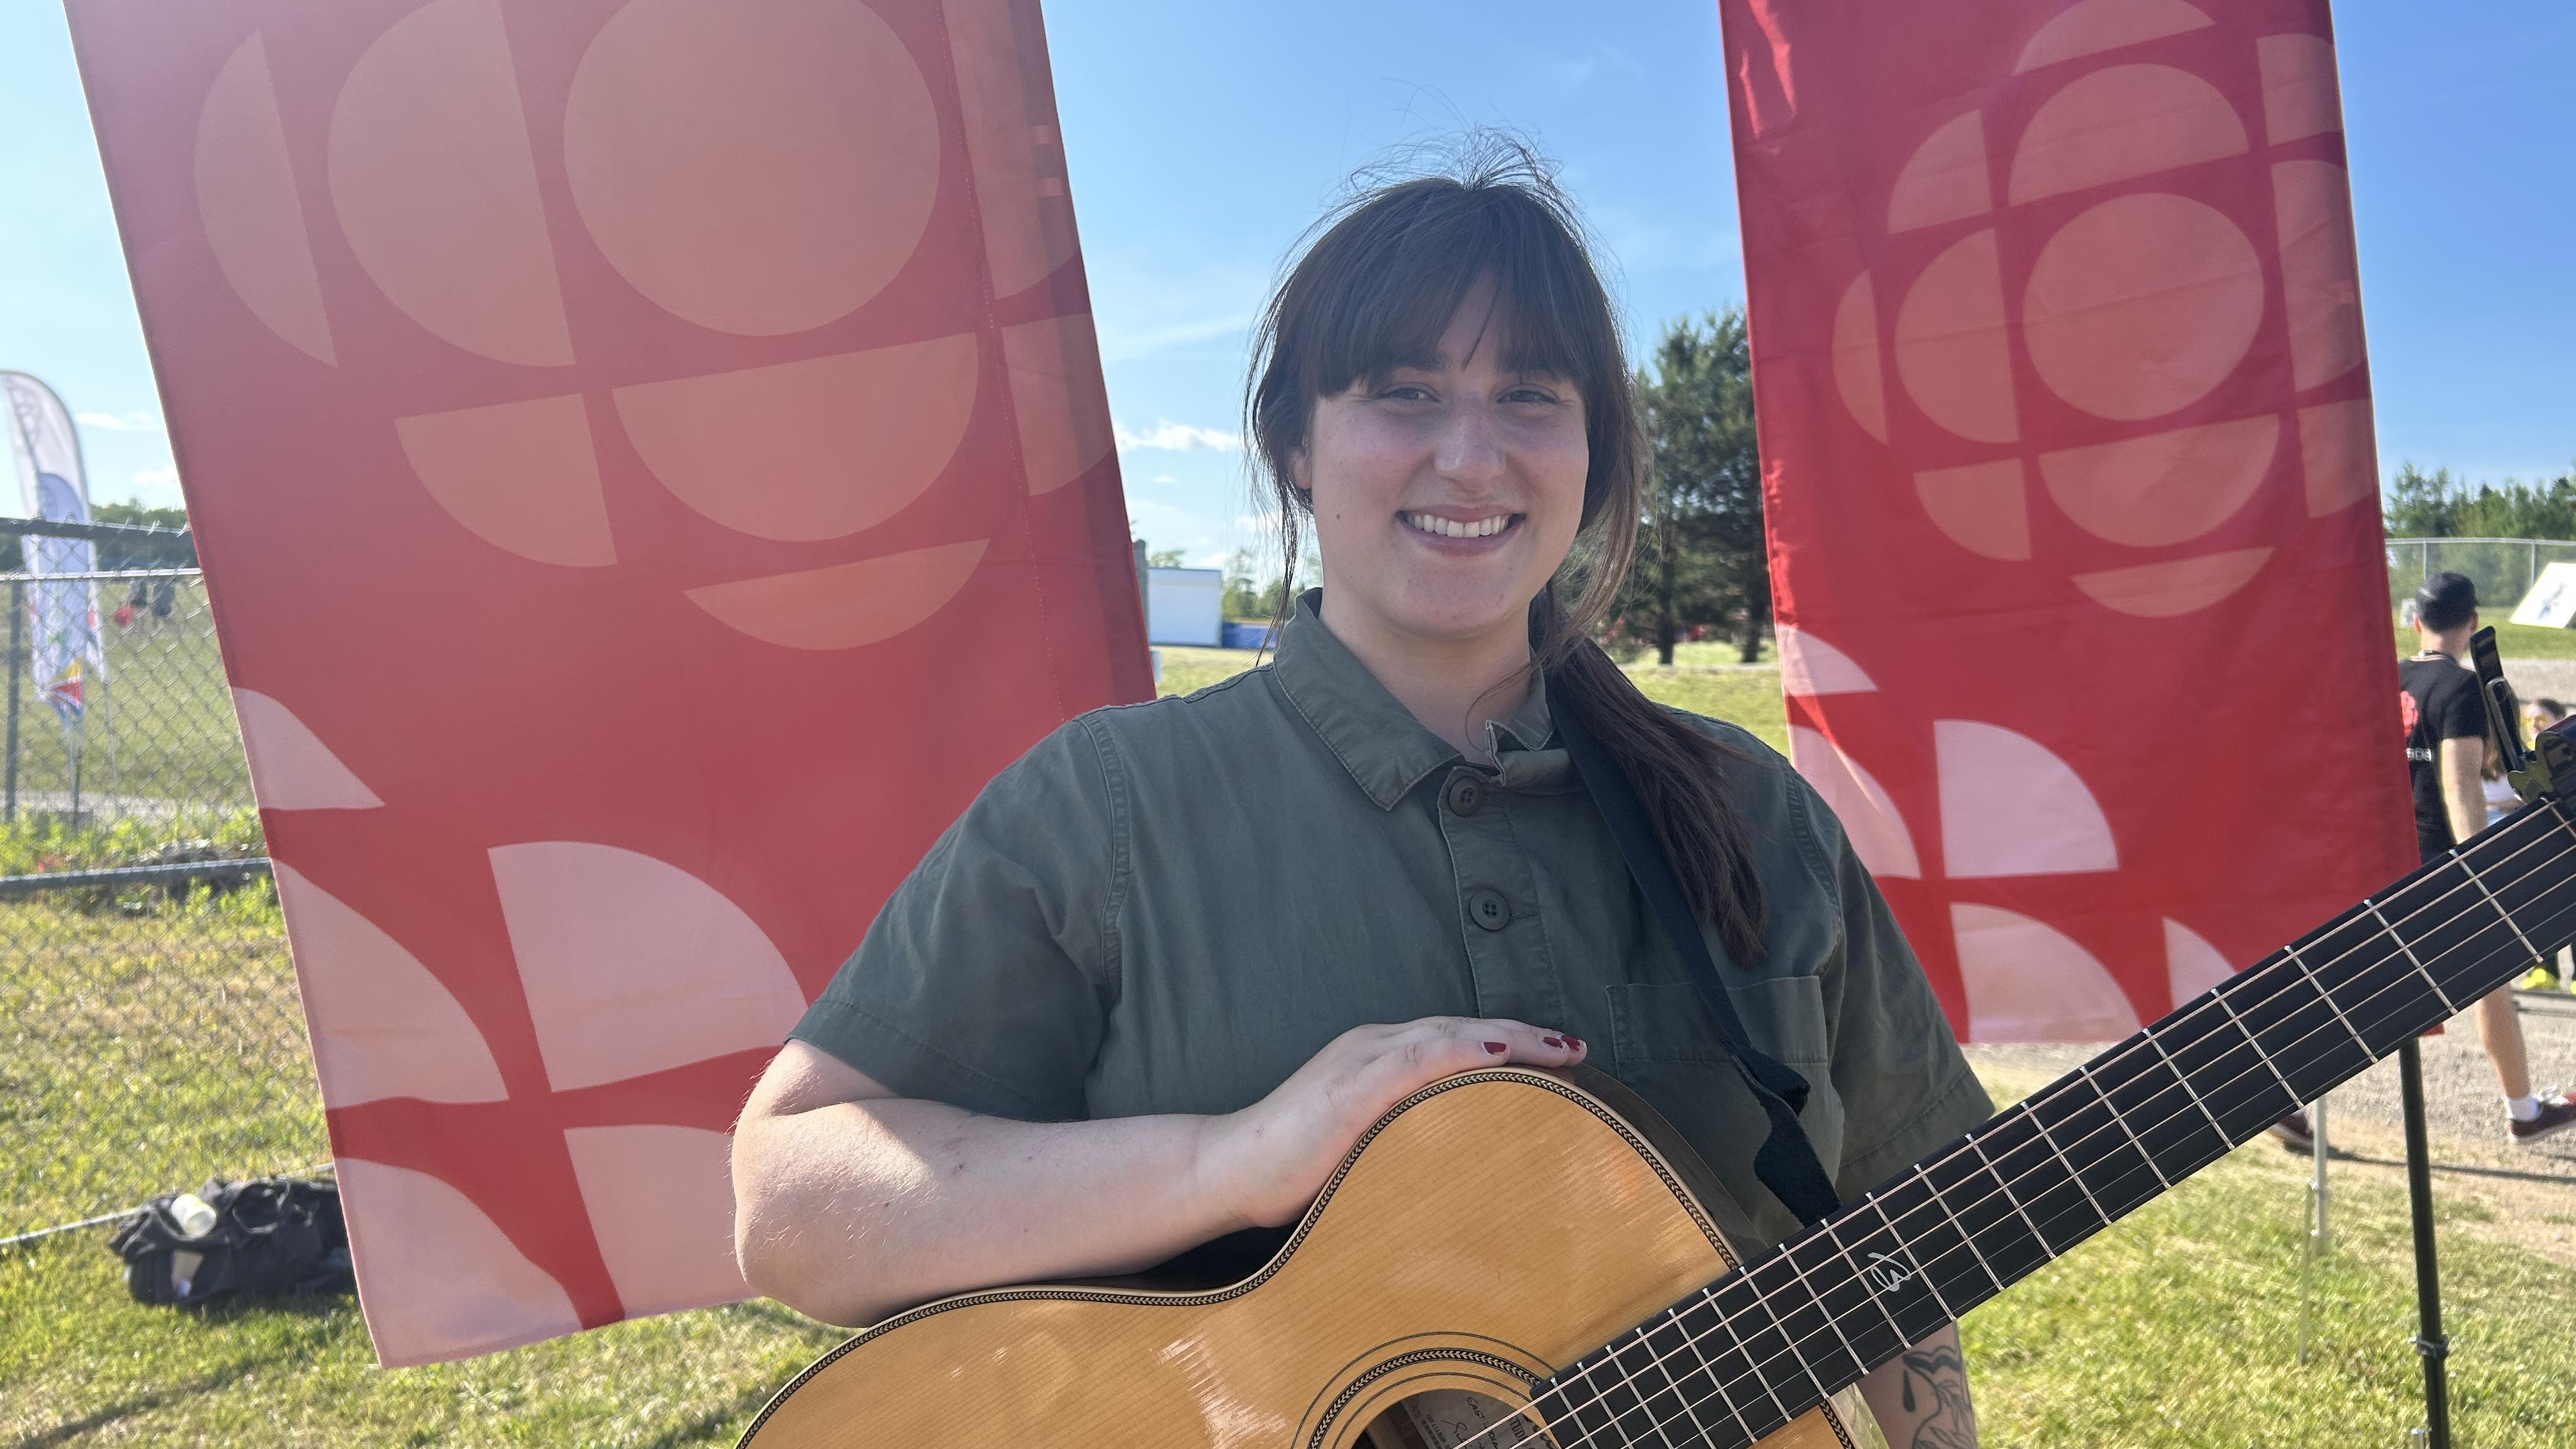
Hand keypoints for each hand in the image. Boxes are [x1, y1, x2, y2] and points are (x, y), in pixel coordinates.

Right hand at [1193, 1016, 1586, 1230]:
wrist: (1227, 1170)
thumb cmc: (1291, 1167)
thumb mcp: (1361, 1143)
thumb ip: (1401, 1134)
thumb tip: (1455, 1159)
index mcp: (1376, 1058)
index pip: (1455, 1039)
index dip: (1510, 1043)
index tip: (1559, 1056)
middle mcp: (1373, 1046)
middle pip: (1463, 1028)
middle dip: (1524, 1035)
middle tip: (1576, 1048)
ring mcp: (1361, 1061)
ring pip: (1448, 1034)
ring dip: (1510, 1038)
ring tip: (1559, 1049)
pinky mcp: (1350, 1086)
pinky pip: (1414, 1058)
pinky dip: (1459, 1051)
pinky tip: (1496, 1054)